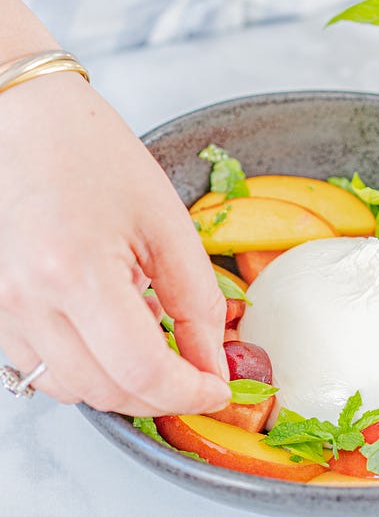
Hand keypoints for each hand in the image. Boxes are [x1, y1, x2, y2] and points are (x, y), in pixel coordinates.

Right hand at [0, 72, 230, 415]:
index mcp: (75, 273)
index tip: (218, 391)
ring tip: (154, 344)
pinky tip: (113, 335)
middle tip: (197, 373)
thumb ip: (196, 303)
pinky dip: (89, 368)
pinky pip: (43, 368)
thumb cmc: (97, 157)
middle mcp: (25, 301)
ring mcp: (0, 309)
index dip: (189, 393)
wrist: (24, 122)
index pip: (142, 371)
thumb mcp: (167, 225)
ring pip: (72, 390)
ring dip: (125, 385)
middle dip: (162, 394)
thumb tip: (212, 367)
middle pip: (107, 391)